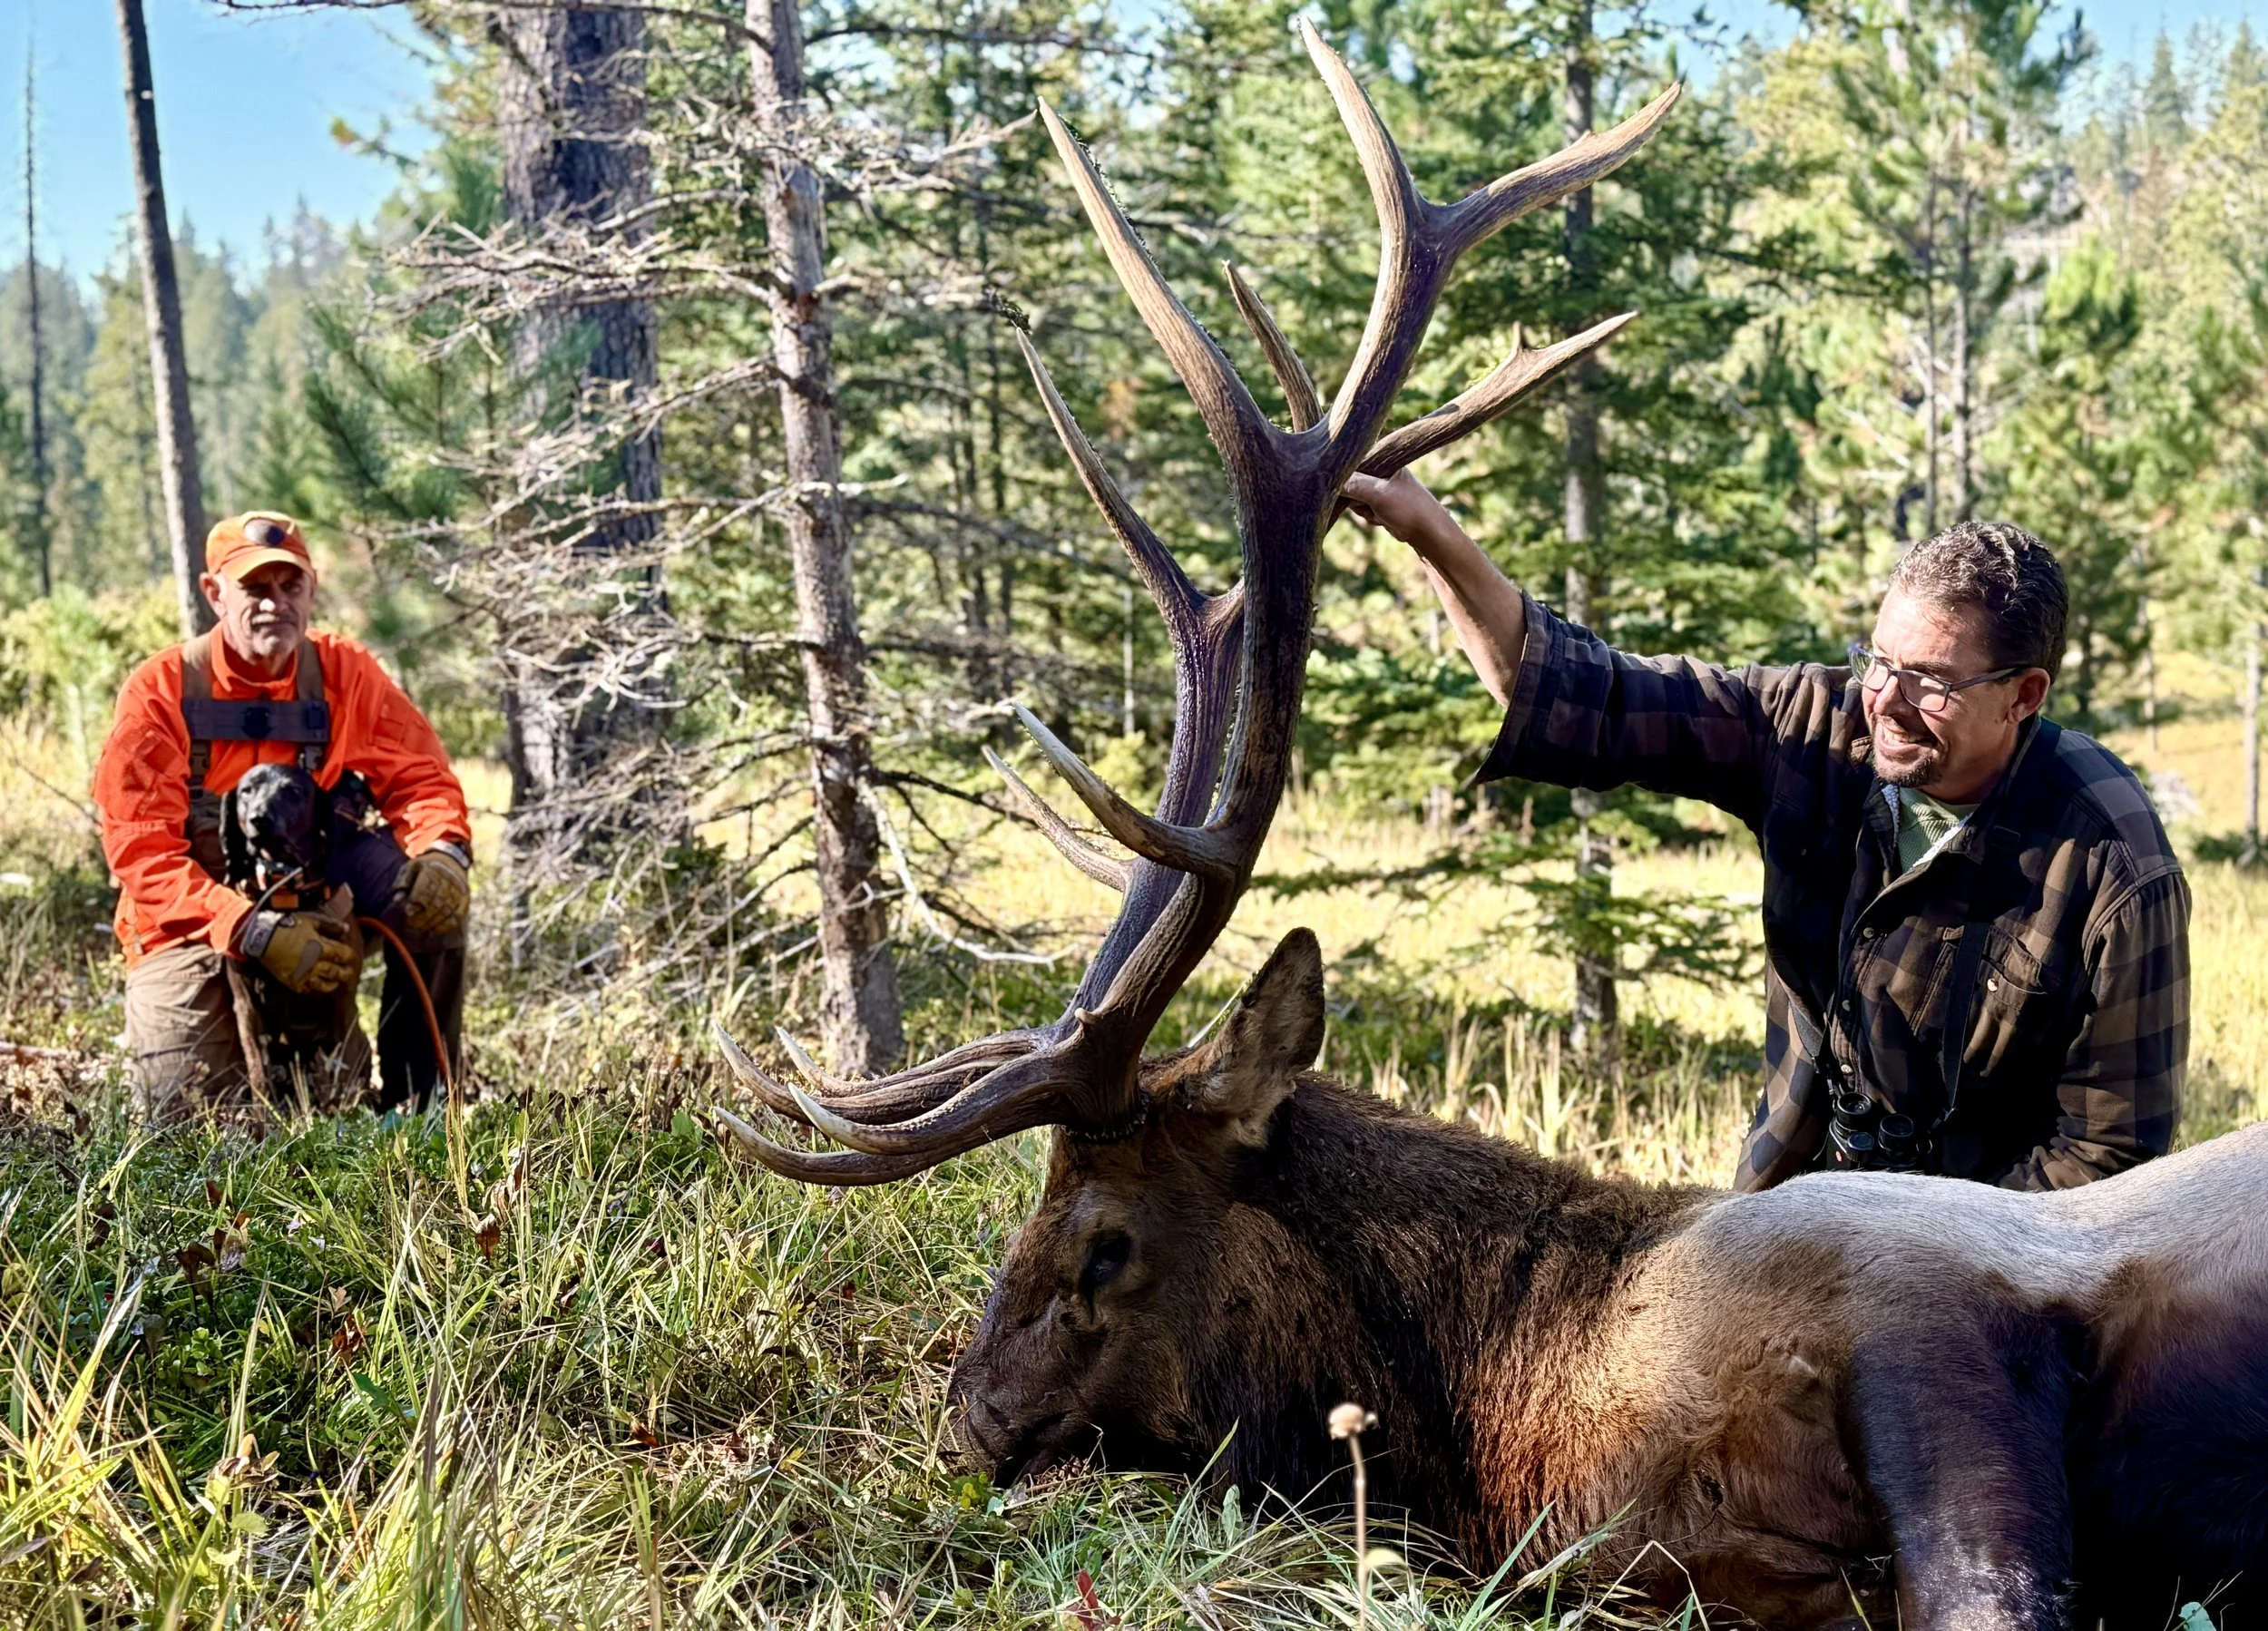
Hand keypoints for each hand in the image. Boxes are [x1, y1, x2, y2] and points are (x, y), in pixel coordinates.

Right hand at [239, 909, 359, 994]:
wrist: (263, 937)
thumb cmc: (288, 926)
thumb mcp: (311, 921)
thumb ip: (331, 926)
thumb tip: (346, 929)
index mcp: (321, 948)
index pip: (344, 956)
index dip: (349, 956)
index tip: (350, 956)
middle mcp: (315, 964)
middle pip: (338, 973)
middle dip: (346, 973)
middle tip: (348, 973)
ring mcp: (303, 975)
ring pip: (324, 985)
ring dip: (332, 984)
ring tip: (336, 982)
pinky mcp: (292, 981)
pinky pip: (306, 989)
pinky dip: (313, 988)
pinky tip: (316, 985)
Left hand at [396, 846, 470, 937]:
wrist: (451, 861)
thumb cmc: (425, 866)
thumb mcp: (411, 867)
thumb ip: (402, 881)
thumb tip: (397, 899)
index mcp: (434, 871)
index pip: (424, 891)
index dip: (415, 904)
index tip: (408, 913)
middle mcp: (449, 882)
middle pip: (435, 905)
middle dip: (422, 919)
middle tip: (410, 927)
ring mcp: (458, 894)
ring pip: (446, 913)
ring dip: (433, 925)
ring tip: (420, 933)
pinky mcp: (464, 902)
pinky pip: (457, 918)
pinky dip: (447, 927)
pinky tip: (436, 934)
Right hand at [1342, 468, 1453, 547]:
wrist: (1425, 531)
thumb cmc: (1408, 507)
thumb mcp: (1380, 494)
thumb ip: (1355, 485)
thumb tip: (1329, 480)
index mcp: (1382, 457)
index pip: (1352, 459)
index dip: (1344, 472)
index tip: (1343, 486)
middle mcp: (1377, 467)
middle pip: (1347, 478)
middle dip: (1353, 495)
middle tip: (1368, 503)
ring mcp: (1375, 483)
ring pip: (1350, 494)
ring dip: (1359, 507)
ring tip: (1376, 511)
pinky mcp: (1374, 498)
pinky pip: (1357, 505)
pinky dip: (1365, 513)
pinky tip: (1378, 517)